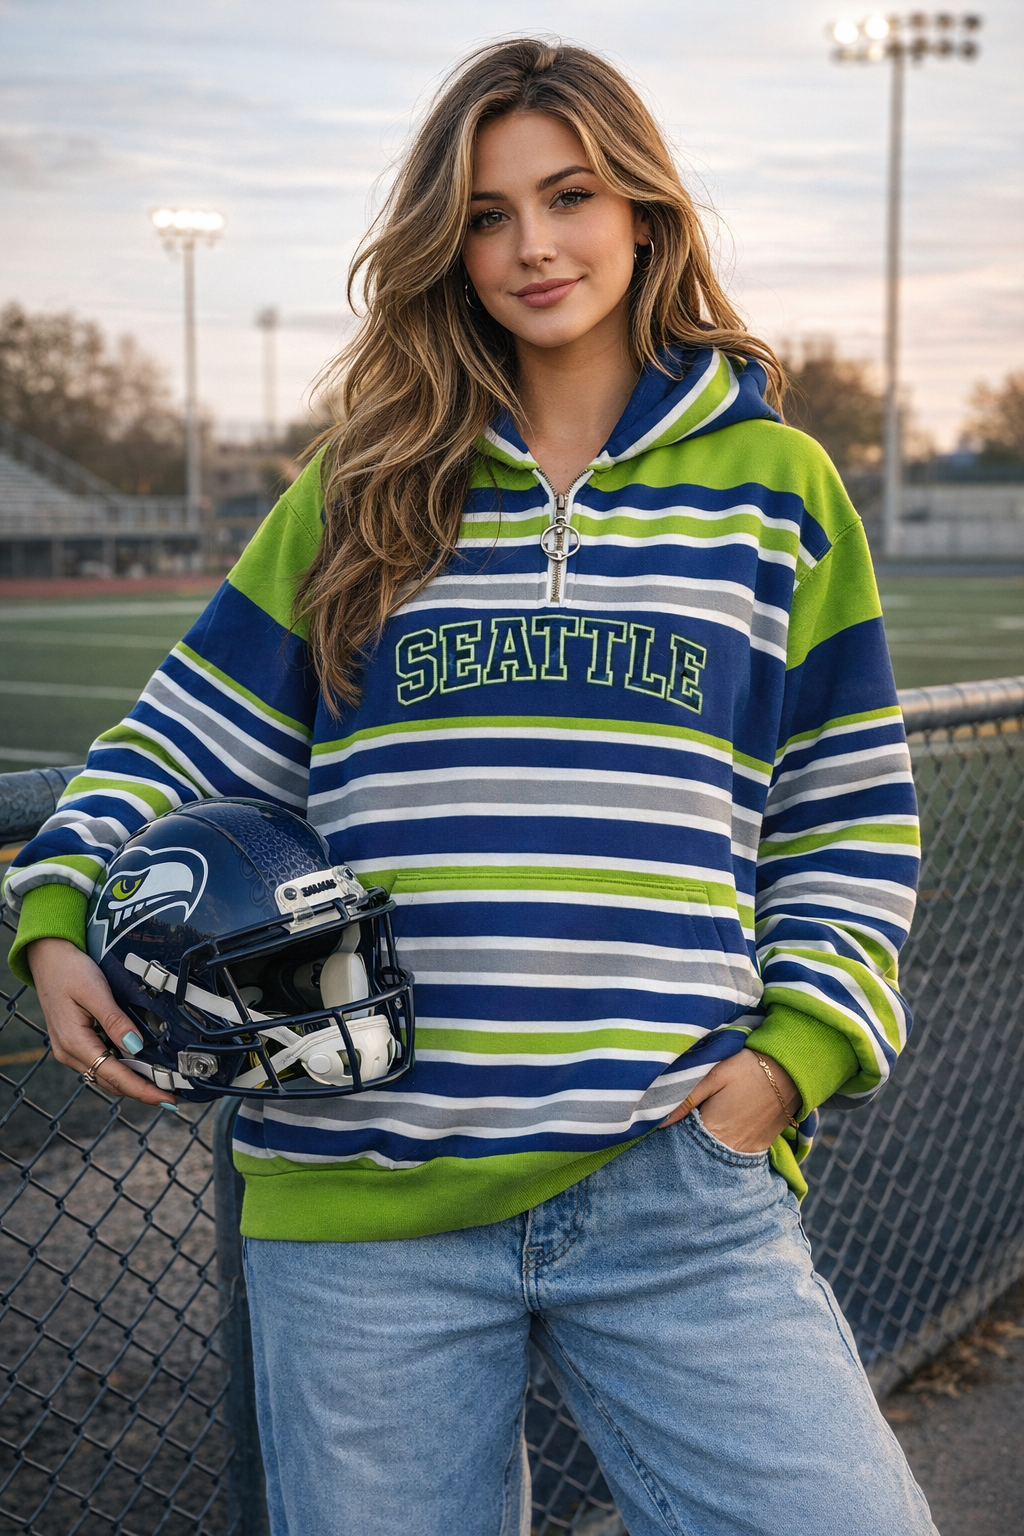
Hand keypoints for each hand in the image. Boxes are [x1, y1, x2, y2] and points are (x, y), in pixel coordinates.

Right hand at [27, 938, 175, 1107]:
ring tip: (159, 1085)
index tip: (165, 1099)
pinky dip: (119, 1069)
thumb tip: (136, 1047)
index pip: (114, 1075)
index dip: (141, 1090)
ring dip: (130, 1082)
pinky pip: (99, 1063)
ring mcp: (69, 1049)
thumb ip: (115, 1021)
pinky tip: (137, 1066)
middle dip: (139, 1090)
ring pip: (104, 1075)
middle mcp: (69, 1052)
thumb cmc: (70, 970)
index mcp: (75, 1042)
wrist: (48, 957)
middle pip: (110, 1082)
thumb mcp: (95, 991)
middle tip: (170, 1095)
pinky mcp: (74, 1042)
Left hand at [661, 1048, 798, 1152]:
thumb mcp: (716, 1074)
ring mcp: (750, 1151)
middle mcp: (732, 1147)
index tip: (661, 1125)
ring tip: (699, 1128)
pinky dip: (724, 1146)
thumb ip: (688, 1096)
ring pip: (718, 1155)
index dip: (672, 1135)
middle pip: (700, 1153)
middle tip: (679, 1126)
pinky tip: (719, 1132)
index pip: (684, 1143)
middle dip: (687, 1144)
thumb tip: (658, 1120)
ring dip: (706, 1146)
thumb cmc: (750, 1067)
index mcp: (715, 1129)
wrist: (792, 1069)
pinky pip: (736, 1154)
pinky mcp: (762, 1147)